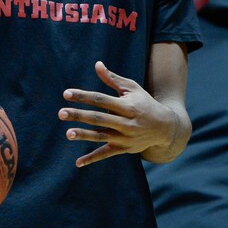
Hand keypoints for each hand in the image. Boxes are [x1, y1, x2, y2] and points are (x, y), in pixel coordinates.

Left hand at [58, 61, 175, 167]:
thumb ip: (112, 79)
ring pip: (101, 136)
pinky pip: (106, 154)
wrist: (166, 128)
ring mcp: (125, 138)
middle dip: (79, 115)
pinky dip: (92, 158)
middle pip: (99, 118)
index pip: (101, 99)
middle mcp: (126, 123)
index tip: (66, 94)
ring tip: (68, 133)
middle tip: (61, 113)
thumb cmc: (145, 103)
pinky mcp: (124, 149)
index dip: (83, 96)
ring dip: (84, 135)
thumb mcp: (132, 89)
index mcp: (127, 106)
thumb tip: (97, 64)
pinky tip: (78, 162)